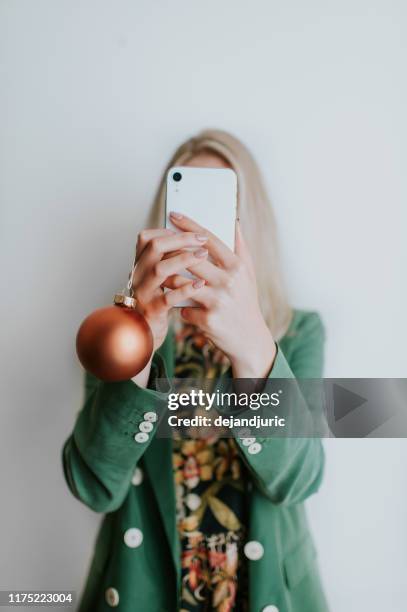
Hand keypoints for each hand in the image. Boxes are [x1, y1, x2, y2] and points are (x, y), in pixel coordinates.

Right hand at [131, 228, 208, 350]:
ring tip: (203, 255)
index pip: (147, 237)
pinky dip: (185, 289)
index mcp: (140, 264)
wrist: (144, 333)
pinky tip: (199, 284)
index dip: (168, 231)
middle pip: (154, 247)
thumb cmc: (157, 301)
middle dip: (181, 239)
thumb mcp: (157, 278)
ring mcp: (143, 292)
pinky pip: (168, 297)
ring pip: (159, 269)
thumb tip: (193, 237)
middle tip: (202, 239)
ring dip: (183, 259)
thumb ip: (167, 259)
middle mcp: (138, 275)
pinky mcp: (152, 310)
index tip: (191, 230)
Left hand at [165, 213, 276, 377]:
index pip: (209, 239)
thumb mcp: (249, 275)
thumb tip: (234, 222)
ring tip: (162, 278)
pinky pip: (183, 308)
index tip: (174, 215)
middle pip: (191, 258)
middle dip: (172, 252)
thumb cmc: (246, 303)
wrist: (250, 339)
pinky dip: (179, 306)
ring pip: (181, 283)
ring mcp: (217, 301)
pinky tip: (180, 307)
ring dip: (169, 280)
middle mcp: (228, 282)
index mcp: (237, 267)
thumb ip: (241, 248)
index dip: (189, 226)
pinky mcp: (207, 319)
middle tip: (158, 248)